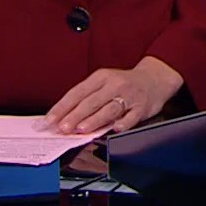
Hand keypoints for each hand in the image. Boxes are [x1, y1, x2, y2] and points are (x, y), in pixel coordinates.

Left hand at [47, 57, 184, 135]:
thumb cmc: (123, 84)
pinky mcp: (142, 107)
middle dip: (75, 115)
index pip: (77, 92)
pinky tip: (115, 128)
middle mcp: (114, 84)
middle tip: (63, 127)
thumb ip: (86, 99)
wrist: (154, 79)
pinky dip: (123, 123)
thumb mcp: (103, 83)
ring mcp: (129, 95)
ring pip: (109, 108)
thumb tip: (63, 118)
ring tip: (82, 129)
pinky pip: (132, 116)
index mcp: (101, 77)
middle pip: (92, 101)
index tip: (50, 120)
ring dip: (95, 119)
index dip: (62, 107)